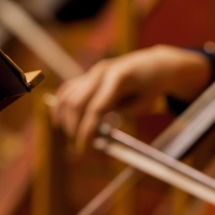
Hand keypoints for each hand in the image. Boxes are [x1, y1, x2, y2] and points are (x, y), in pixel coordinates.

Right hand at [50, 45, 211, 150]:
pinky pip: (67, 90)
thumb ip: (122, 114)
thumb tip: (97, 129)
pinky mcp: (88, 74)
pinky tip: (60, 122)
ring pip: (67, 97)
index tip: (84, 150)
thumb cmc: (152, 86)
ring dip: (65, 120)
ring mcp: (92, 72)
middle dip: (74, 128)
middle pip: (76, 103)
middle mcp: (101, 72)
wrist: (154, 64)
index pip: (95, 109)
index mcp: (118, 78)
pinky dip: (60, 106)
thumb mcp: (144, 104)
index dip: (87, 131)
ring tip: (72, 137)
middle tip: (79, 147)